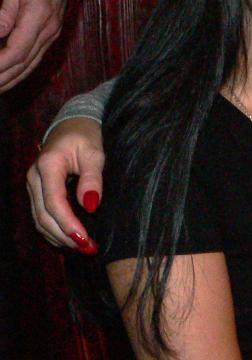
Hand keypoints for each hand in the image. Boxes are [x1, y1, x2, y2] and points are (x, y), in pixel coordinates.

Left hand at [0, 0, 68, 90]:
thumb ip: (6, 9)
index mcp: (39, 17)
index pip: (17, 51)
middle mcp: (48, 30)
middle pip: (24, 63)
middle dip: (3, 78)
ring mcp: (51, 34)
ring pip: (30, 65)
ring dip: (11, 80)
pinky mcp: (49, 34)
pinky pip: (35, 58)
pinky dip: (20, 72)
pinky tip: (8, 78)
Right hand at [26, 118, 104, 253]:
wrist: (72, 125)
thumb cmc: (85, 137)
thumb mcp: (94, 153)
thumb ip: (92, 178)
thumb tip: (91, 205)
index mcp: (48, 165)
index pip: (53, 202)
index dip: (67, 223)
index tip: (85, 239)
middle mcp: (34, 178)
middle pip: (44, 215)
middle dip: (65, 235)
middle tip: (89, 248)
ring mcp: (33, 186)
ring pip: (40, 219)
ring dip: (59, 237)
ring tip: (83, 248)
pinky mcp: (37, 192)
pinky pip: (41, 216)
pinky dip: (54, 230)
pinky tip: (70, 239)